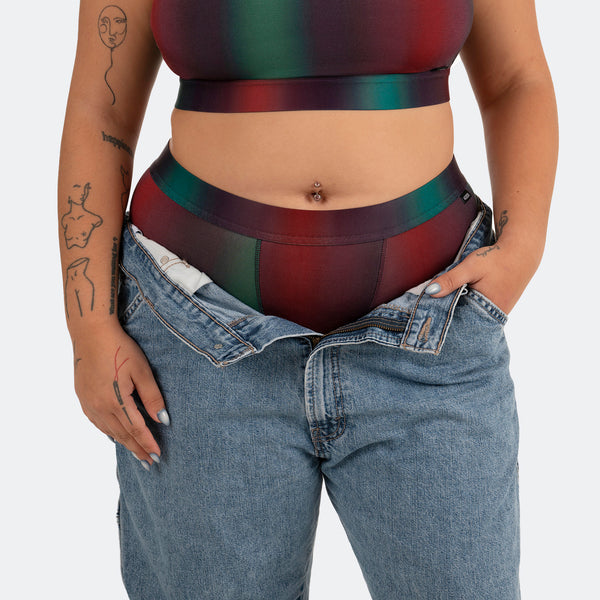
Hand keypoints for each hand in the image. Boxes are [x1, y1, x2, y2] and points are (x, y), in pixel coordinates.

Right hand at [72, 323, 168, 466]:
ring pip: (108, 430)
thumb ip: (152, 397)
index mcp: (116, 401)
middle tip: (149, 462)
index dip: (147, 443)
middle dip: (137, 448)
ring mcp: (88, 403)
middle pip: (122, 434)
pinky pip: (97, 421)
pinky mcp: (82, 396)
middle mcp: (99, 406)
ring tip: (135, 452)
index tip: (158, 456)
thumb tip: (163, 420)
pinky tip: (114, 434)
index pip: (136, 429)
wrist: (91, 333)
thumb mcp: (142, 371)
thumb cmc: (120, 348)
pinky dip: (108, 431)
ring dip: (123, 442)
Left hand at [424, 241, 537, 314]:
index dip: (443, 319)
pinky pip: (477, 309)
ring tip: (441, 304)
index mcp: (488, 311)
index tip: (428, 316)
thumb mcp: (470, 267)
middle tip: (430, 310)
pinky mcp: (498, 305)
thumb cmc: (496, 258)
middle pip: (464, 320)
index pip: (459, 322)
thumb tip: (430, 292)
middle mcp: (493, 316)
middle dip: (449, 316)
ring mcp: (497, 312)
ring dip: (458, 309)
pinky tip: (458, 298)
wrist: (521, 251)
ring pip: (470, 314)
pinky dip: (467, 304)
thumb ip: (450, 280)